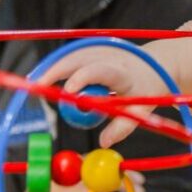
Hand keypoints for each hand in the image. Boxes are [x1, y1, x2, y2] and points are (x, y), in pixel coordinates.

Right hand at [38, 37, 191, 145]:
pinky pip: (72, 55)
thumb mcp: (144, 109)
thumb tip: (103, 143)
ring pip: (72, 54)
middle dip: (56, 71)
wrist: (158, 63)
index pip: (102, 70)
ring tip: (33, 83)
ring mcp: (101, 49)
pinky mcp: (94, 48)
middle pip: (79, 58)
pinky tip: (43, 76)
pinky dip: (57, 66)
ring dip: (52, 68)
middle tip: (35, 88)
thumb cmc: (150, 88)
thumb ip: (123, 126)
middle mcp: (110, 56)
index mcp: (123, 71)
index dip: (84, 78)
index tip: (68, 92)